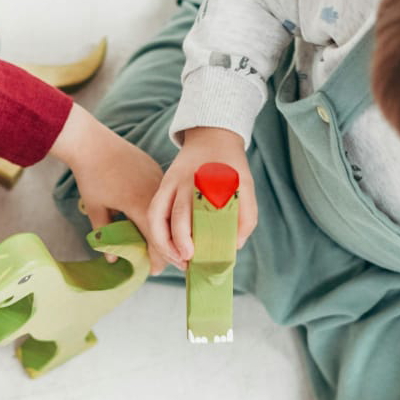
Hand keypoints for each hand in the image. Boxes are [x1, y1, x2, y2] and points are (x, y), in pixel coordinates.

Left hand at [50, 105, 165, 271]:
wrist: (91, 141)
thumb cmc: (90, 176)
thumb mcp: (96, 208)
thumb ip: (105, 234)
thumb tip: (112, 259)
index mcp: (140, 205)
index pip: (156, 240)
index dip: (158, 259)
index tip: (155, 271)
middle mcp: (154, 193)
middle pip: (167, 227)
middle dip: (166, 246)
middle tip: (161, 261)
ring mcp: (157, 179)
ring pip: (168, 210)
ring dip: (166, 227)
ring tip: (162, 241)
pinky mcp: (156, 170)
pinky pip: (163, 195)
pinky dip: (163, 209)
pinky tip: (159, 217)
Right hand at [147, 126, 256, 269]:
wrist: (212, 138)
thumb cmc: (231, 167)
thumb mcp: (246, 187)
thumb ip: (246, 216)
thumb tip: (235, 245)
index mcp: (207, 182)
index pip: (197, 213)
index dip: (190, 237)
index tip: (193, 256)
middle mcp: (185, 182)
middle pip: (176, 215)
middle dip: (177, 243)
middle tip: (187, 261)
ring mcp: (170, 183)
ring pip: (156, 215)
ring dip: (162, 241)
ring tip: (175, 260)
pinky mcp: (163, 185)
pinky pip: (153, 211)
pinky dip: (156, 232)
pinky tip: (168, 247)